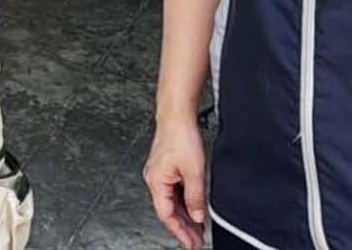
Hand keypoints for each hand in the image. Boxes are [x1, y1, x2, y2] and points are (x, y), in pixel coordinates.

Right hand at [143, 117, 208, 248]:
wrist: (177, 115)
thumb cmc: (180, 137)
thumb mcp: (194, 172)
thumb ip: (196, 197)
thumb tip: (198, 216)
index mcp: (156, 182)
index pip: (167, 215)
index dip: (179, 232)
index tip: (191, 243)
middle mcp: (154, 179)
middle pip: (168, 210)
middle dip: (183, 227)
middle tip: (196, 241)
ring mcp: (159, 173)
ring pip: (172, 201)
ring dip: (185, 215)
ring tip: (198, 228)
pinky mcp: (166, 168)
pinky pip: (174, 191)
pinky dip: (184, 202)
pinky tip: (193, 207)